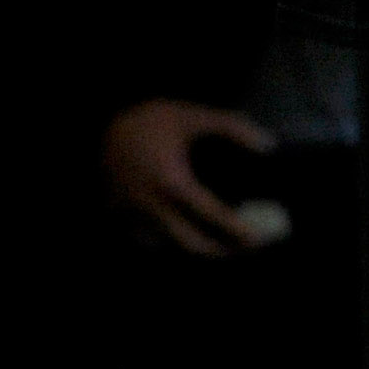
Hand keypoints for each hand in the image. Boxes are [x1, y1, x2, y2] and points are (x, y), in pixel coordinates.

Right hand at [101, 98, 278, 257]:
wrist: (99, 122)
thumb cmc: (152, 120)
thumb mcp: (193, 116)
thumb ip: (232, 127)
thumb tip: (269, 145)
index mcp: (173, 182)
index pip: (212, 215)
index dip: (238, 230)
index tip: (259, 240)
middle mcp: (152, 206)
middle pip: (191, 244)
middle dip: (220, 252)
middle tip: (243, 250)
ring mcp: (132, 216)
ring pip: (169, 246)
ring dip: (194, 248)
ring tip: (220, 244)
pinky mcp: (118, 219)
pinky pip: (147, 240)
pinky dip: (168, 242)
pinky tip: (185, 234)